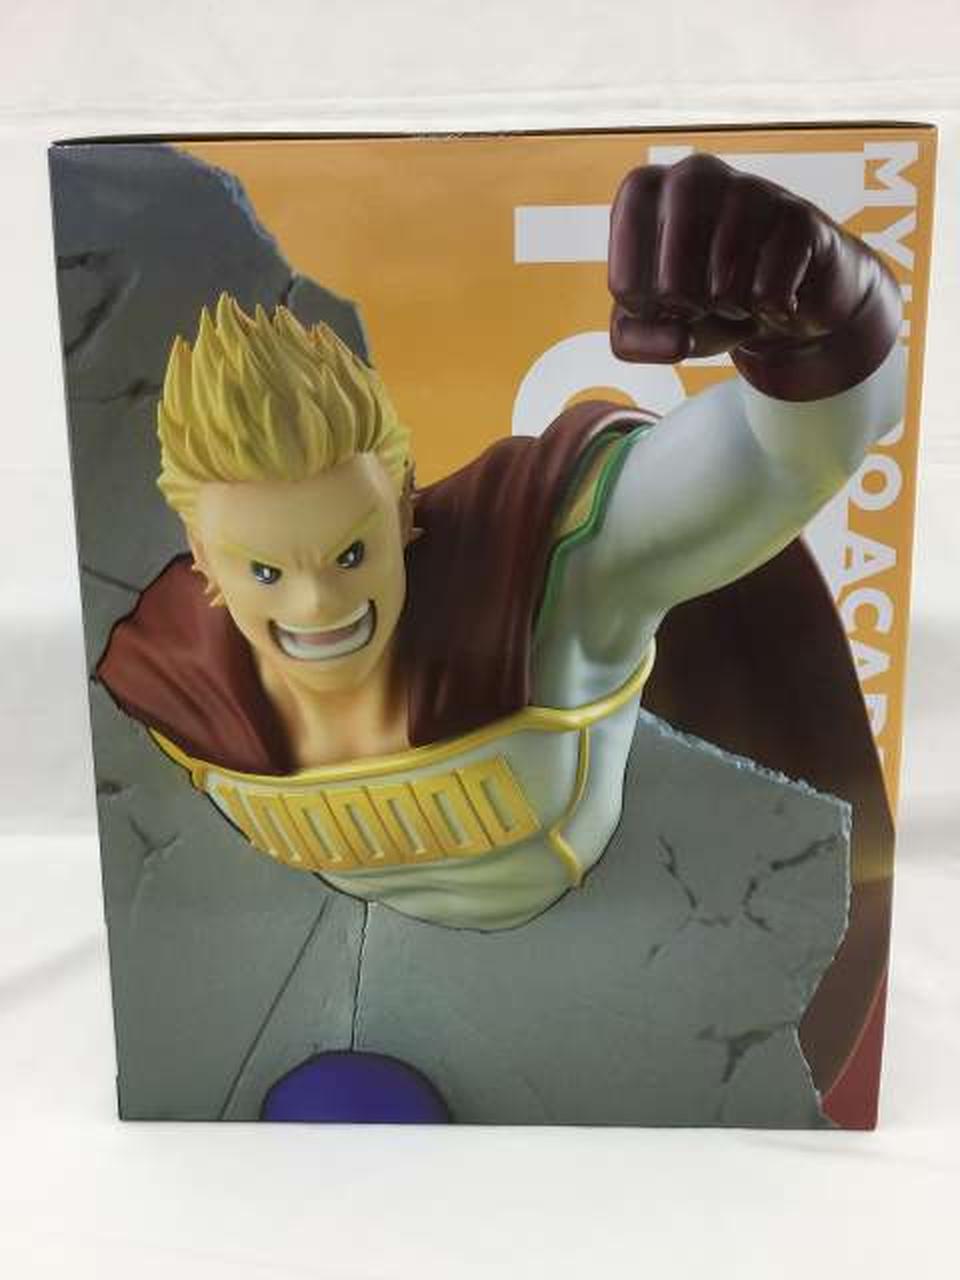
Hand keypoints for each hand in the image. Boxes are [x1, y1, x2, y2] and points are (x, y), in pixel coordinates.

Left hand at [608, 153, 900, 399]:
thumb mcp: (652, 327)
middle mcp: (691, 174)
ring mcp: (748, 188)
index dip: (648, 315)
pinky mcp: (797, 214)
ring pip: (721, 290)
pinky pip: (768, 291)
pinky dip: (771, 309)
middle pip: (670, 288)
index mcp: (642, 191)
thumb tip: (677, 341)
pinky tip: (779, 290)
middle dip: (689, 313)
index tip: (663, 298)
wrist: (778, 300)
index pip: (624, 286)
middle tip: (706, 298)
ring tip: (741, 290)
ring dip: (731, 311)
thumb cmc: (701, 303)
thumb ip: (633, 341)